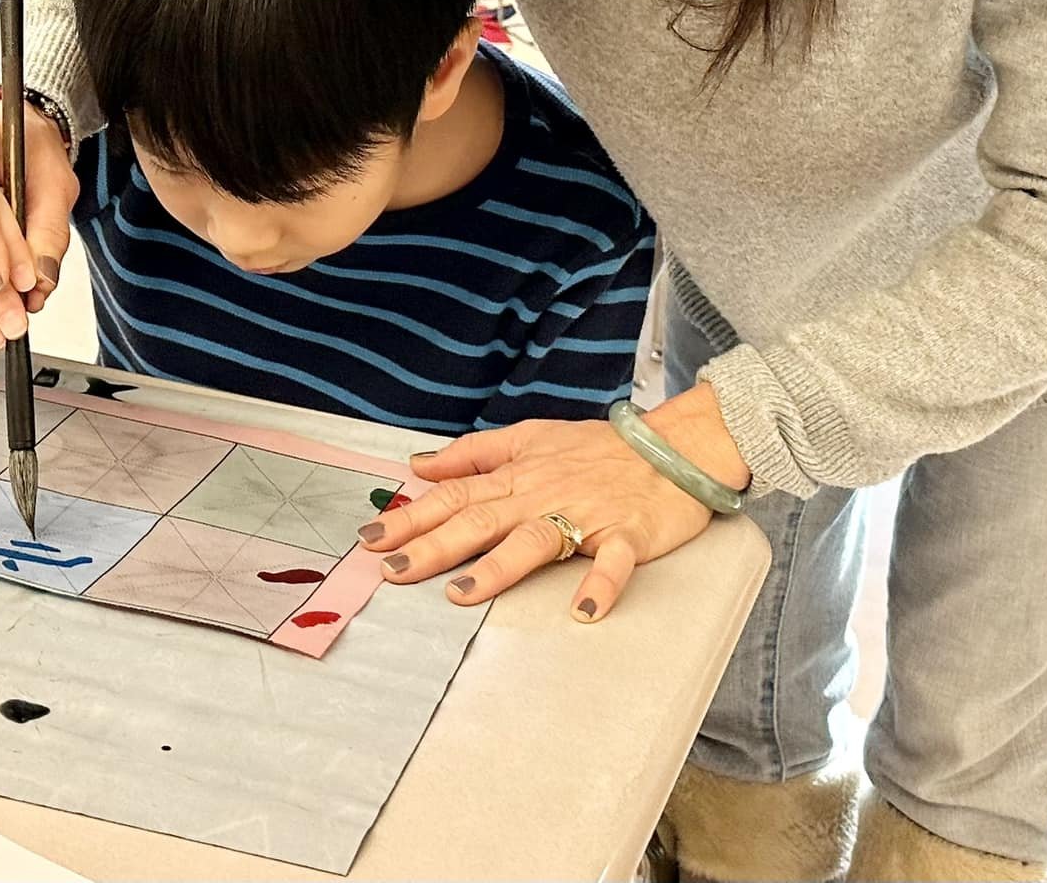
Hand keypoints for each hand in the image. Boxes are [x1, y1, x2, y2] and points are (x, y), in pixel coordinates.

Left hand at [362, 386, 749, 620]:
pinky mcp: (628, 535)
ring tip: (462, 594)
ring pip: (536, 539)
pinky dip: (601, 584)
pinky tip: (583, 610)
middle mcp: (544, 494)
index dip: (412, 516)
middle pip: (481, 519)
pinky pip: (614, 562)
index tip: (371, 538)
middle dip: (433, 544)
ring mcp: (586, 515)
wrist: (676, 447)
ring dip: (500, 567)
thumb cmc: (600, 448)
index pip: (456, 495)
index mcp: (518, 474)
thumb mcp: (532, 437)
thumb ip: (474, 453)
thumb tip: (419, 465)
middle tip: (392, 568)